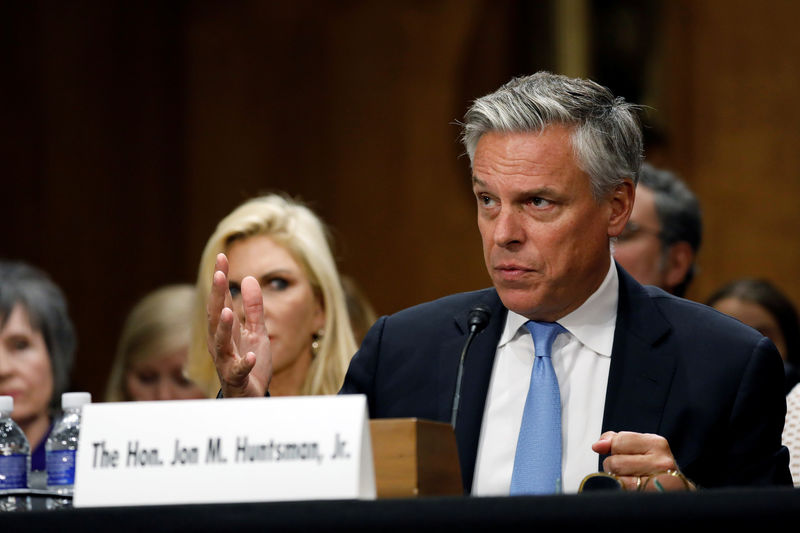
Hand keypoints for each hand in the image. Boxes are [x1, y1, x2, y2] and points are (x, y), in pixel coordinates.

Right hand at [206, 253, 271, 397]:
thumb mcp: (257, 332)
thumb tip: (249, 278)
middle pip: (216, 317)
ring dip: (224, 328)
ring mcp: (227, 362)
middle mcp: (221, 344)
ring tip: (228, 311)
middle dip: (217, 296)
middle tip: (218, 275)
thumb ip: (254, 308)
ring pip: (221, 344)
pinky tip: (251, 356)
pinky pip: (239, 371)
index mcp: (226, 331)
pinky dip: (245, 364)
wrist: (251, 398)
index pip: (221, 301)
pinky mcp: (238, 380)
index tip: (221, 257)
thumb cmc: (251, 364)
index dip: (220, 280)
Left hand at [591, 431, 689, 490]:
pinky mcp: (652, 498)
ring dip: (617, 481)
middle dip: (614, 468)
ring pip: (616, 478)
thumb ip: (616, 440)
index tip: (626, 456)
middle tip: (630, 473)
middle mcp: (661, 462)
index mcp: (657, 443)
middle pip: (615, 461)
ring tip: (632, 482)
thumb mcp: (639, 448)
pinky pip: (623, 492)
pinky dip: (622, 492)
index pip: (618, 441)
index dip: (614, 450)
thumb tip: (597, 446)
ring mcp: (659, 482)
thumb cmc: (653, 469)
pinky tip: (634, 492)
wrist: (677, 494)